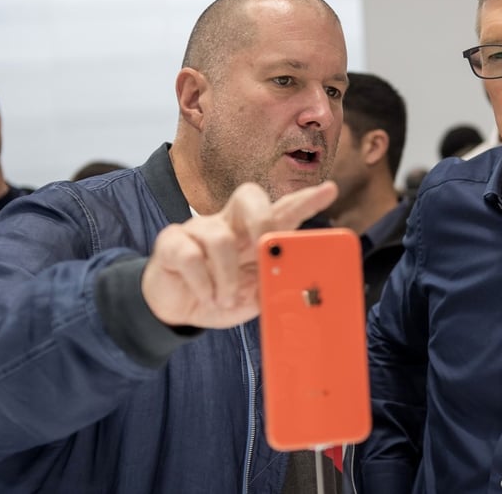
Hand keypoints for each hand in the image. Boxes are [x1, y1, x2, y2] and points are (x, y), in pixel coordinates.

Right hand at [141, 181, 338, 328]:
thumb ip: (273, 286)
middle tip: (264, 249)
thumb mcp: (254, 296)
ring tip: (226, 300)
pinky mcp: (171, 242)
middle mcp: (228, 222)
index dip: (306, 200)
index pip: (283, 210)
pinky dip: (202, 284)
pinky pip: (189, 256)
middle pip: (249, 196)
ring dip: (227, 277)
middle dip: (262, 220)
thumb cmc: (223, 296)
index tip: (330, 190)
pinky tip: (207, 296)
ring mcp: (199, 229)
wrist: (181, 311)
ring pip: (219, 238)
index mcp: (254, 233)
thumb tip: (294, 285)